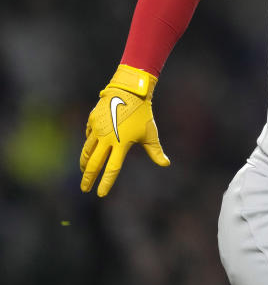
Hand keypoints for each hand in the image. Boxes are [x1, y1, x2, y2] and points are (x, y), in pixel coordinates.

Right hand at [79, 65, 169, 196]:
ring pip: (87, 151)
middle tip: (84, 189)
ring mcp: (97, 129)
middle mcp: (107, 138)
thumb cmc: (142, 113)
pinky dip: (88, 144)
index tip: (100, 194)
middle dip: (88, 178)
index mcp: (121, 143)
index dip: (106, 182)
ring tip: (84, 171)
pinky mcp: (92, 120)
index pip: (112, 168)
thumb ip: (156, 151)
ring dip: (85, 163)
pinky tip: (89, 149)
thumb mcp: (150, 132)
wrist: (129, 90)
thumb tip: (166, 164)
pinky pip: (88, 136)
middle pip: (94, 163)